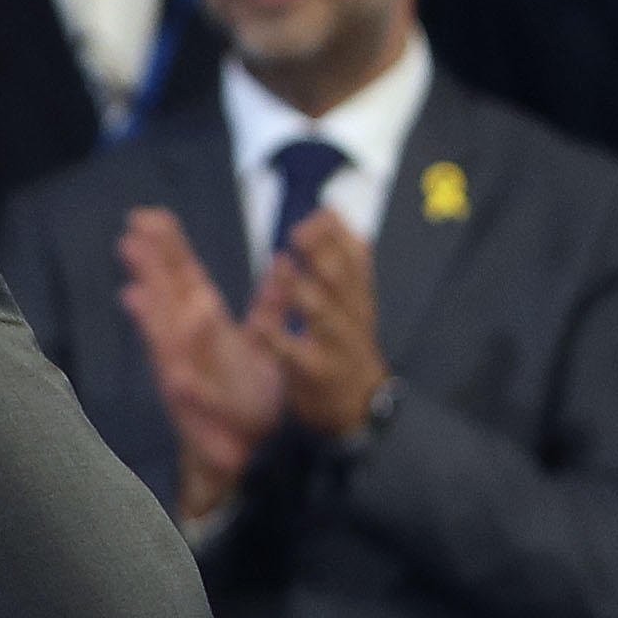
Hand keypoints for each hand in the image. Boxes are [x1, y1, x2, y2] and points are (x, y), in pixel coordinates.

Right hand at [120, 206, 289, 520]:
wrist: (242, 450)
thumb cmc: (249, 396)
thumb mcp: (264, 341)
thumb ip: (270, 304)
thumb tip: (283, 265)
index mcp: (206, 325)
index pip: (184, 278)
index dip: (170, 248)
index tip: (153, 217)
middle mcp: (187, 344)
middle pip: (166, 298)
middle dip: (151, 268)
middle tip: (134, 232)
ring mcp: (183, 373)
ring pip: (166, 340)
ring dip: (153, 318)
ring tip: (138, 287)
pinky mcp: (192, 409)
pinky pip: (187, 395)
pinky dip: (180, 383)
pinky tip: (173, 372)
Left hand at [253, 208, 391, 440]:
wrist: (360, 404)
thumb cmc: (347, 343)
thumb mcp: (354, 300)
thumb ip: (344, 260)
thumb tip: (333, 213)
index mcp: (358, 297)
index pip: (357, 259)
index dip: (340, 236)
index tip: (320, 213)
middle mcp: (351, 316)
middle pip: (341, 281)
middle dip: (322, 255)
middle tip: (298, 232)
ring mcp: (334, 345)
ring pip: (321, 314)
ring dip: (301, 290)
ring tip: (280, 268)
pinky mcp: (312, 372)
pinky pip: (292, 354)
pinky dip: (276, 338)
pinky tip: (257, 323)